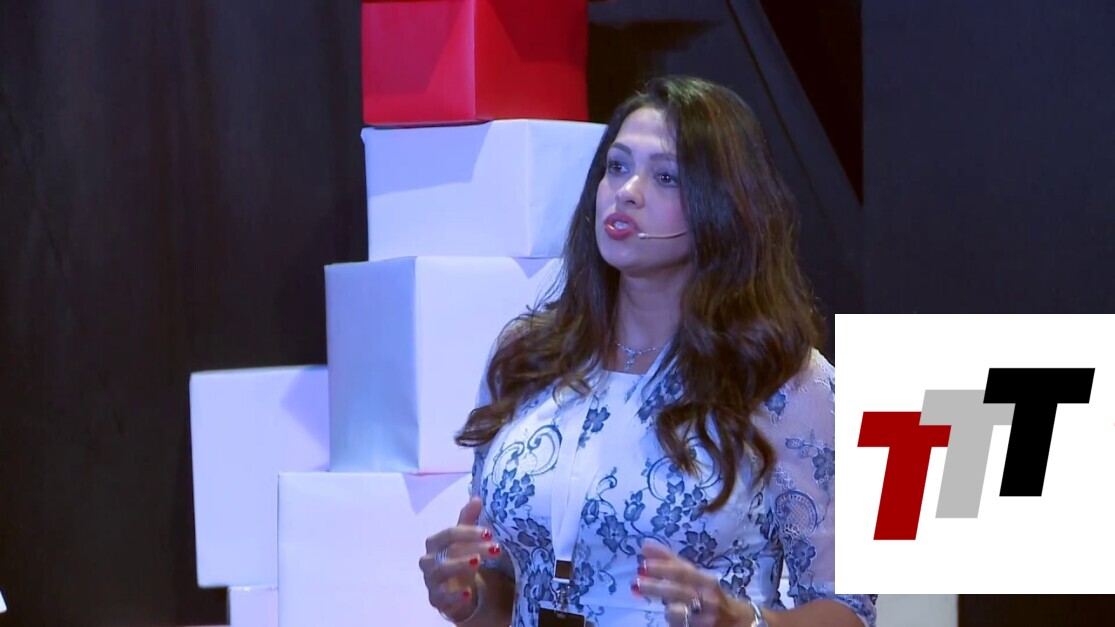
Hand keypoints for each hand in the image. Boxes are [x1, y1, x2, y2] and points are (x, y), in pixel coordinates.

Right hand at [418, 497, 500, 622]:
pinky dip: (454, 596)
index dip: (468, 532)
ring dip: (460, 566)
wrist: (453, 588)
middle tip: (495, 548)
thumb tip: (477, 498)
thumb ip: (468, 520)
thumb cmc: (458, 558)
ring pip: (441, 571)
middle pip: (447, 551)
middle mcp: (429, 560)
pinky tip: (468, 594)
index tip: (490, 532)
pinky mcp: (436, 600)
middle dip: (471, 548)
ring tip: (478, 563)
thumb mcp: (464, 539)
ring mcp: (431, 581)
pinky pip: (442, 598)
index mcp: (435, 543)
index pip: (449, 534)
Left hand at [632, 539, 752, 626]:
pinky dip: (673, 623)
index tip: (643, 561)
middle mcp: (708, 599)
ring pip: (680, 614)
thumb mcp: (695, 575)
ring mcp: (705, 619)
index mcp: (706, 581)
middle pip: (679, 592)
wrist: (737, 621)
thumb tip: (645, 546)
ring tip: (657, 604)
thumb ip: (671, 561)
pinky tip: (668, 617)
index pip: (683, 571)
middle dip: (656, 587)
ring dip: (667, 608)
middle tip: (636, 581)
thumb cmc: (709, 593)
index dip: (663, 566)